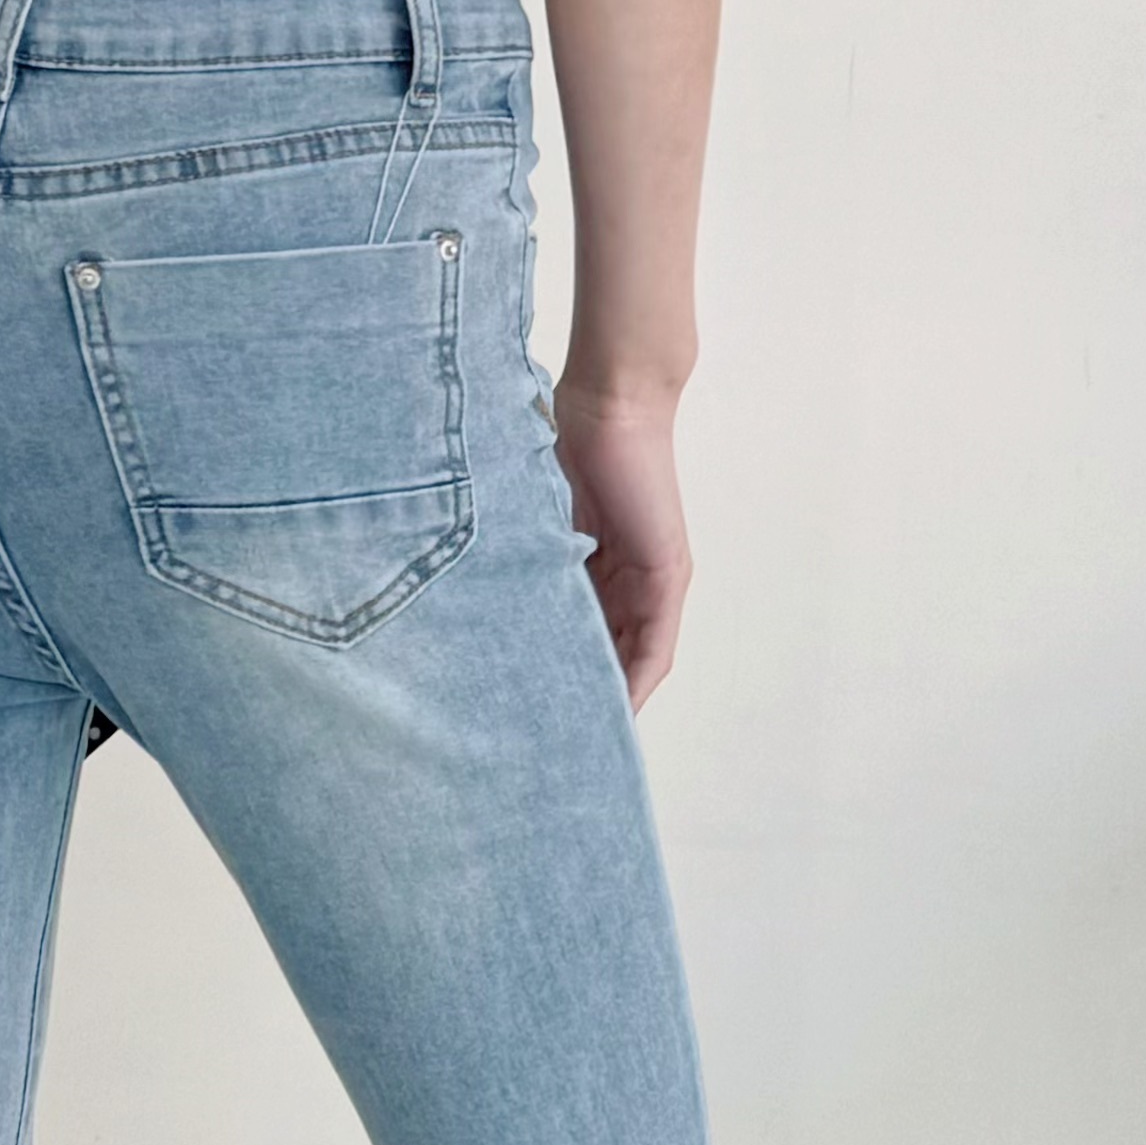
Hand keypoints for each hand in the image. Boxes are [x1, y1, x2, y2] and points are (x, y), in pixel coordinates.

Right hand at [551, 377, 692, 708]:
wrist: (609, 404)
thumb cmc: (564, 446)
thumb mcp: (534, 522)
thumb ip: (525, 564)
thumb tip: (477, 611)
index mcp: (594, 570)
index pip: (581, 638)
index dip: (561, 676)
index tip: (529, 713)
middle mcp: (630, 583)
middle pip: (609, 658)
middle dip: (581, 696)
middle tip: (547, 740)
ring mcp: (654, 582)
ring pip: (633, 659)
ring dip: (610, 698)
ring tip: (577, 738)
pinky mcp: (668, 576)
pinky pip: (655, 646)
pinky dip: (636, 679)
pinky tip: (616, 709)